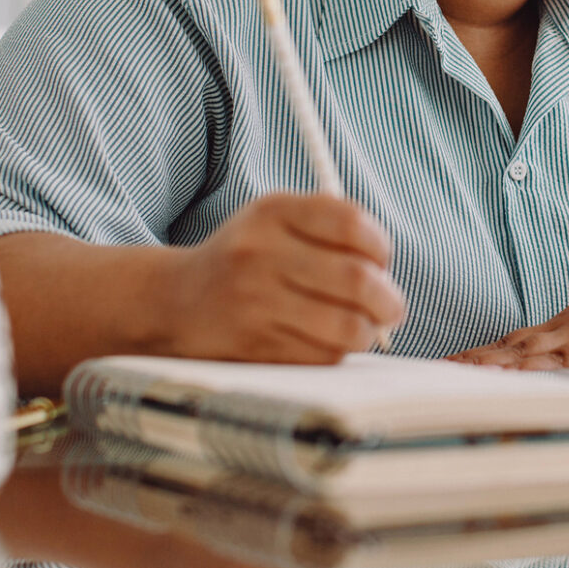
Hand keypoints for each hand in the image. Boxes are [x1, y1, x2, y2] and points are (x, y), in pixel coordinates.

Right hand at [158, 193, 405, 363]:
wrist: (176, 301)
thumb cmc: (246, 259)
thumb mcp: (276, 221)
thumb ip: (331, 229)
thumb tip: (387, 272)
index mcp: (272, 212)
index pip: (351, 223)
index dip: (380, 246)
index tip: (382, 261)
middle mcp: (260, 254)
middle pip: (357, 280)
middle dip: (389, 299)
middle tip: (392, 307)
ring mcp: (254, 303)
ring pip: (346, 326)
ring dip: (368, 331)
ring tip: (365, 327)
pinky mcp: (253, 347)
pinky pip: (322, 356)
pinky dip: (338, 352)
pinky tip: (330, 342)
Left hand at [447, 238, 568, 368]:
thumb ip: (558, 343)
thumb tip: (511, 357)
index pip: (514, 346)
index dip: (479, 359)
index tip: (443, 371)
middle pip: (530, 353)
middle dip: (491, 369)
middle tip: (453, 379)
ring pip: (568, 358)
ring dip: (531, 371)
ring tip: (498, 383)